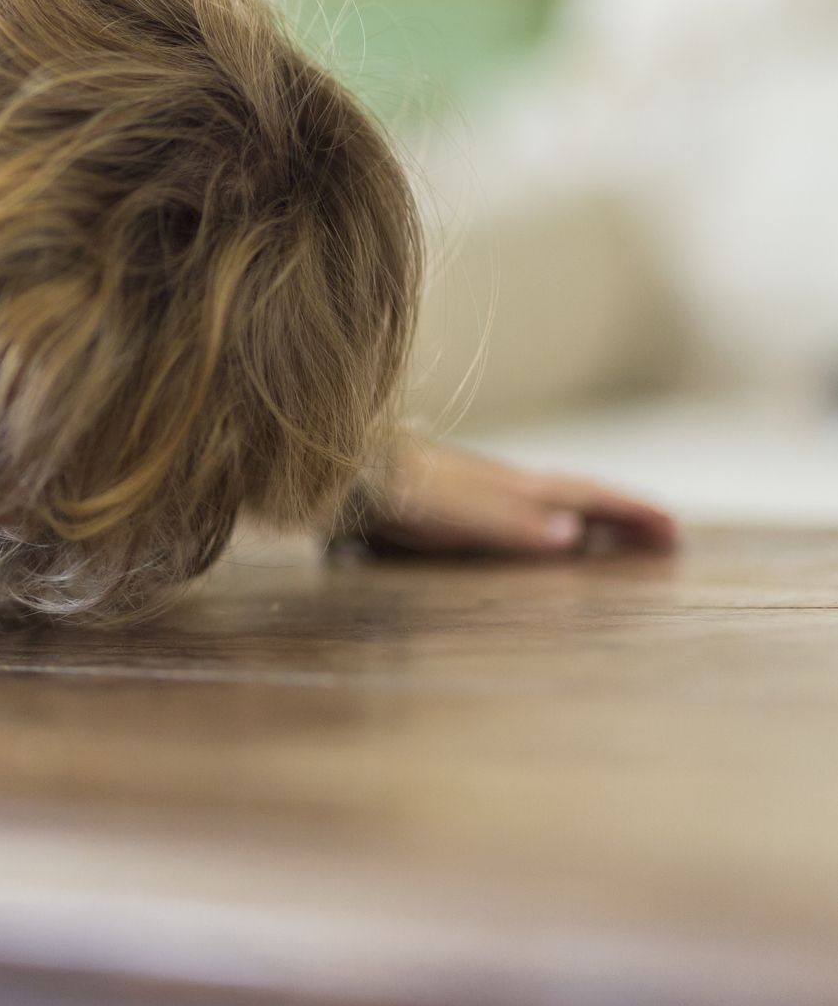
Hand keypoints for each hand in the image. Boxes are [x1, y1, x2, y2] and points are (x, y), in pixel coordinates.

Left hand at [332, 431, 680, 558]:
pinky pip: (506, 511)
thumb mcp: (453, 510)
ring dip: (579, 517)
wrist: (332, 467)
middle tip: (663, 536)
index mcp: (510, 486)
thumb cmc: (390, 491)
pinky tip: (516, 536)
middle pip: (569, 497)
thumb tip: (573, 535)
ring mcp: (467, 488)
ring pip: (539, 502)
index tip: (673, 530)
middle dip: (618, 515)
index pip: (584, 496)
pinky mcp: (437, 501)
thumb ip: (509, 522)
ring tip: (605, 538)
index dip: (629, 512)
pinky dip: (534, 522)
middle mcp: (495, 483)